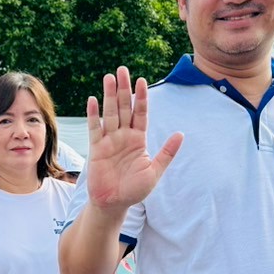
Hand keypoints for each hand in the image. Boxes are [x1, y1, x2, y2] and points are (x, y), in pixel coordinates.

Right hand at [85, 67, 183, 210]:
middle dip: (123, 89)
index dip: (141, 97)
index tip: (141, 81)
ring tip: (108, 77)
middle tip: (122, 69)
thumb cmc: (135, 190)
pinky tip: (92, 99)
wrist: (114, 204)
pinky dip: (93, 114)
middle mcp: (123, 136)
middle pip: (123, 107)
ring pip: (109, 113)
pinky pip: (95, 128)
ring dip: (108, 95)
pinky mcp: (96, 148)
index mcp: (138, 139)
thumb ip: (166, 152)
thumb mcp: (155, 171)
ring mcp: (109, 140)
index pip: (140, 113)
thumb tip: (181, 134)